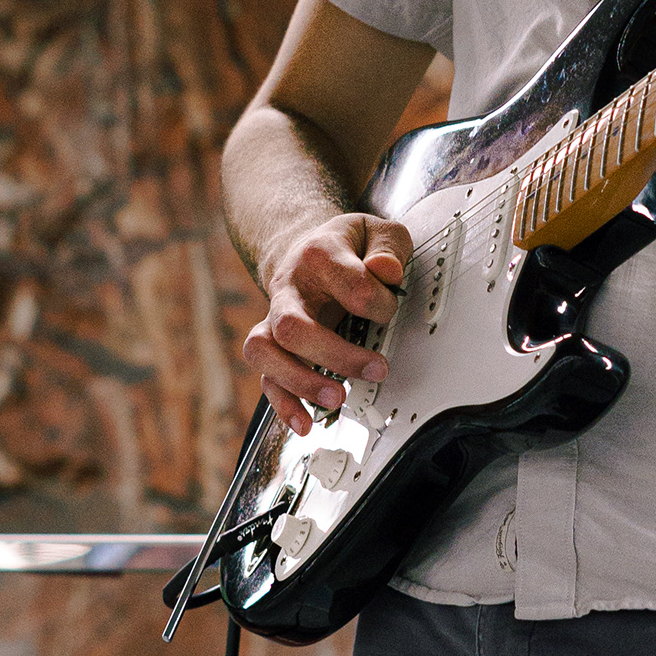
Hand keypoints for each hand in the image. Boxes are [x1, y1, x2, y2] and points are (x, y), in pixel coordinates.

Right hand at [243, 212, 414, 433]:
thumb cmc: (348, 247)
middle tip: (376, 370)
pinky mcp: (273, 345)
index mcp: (318, 253)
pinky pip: (266, 376)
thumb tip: (386, 272)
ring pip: (265, 351)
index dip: (380, 301)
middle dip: (335, 354)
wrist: (308, 249)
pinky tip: (305, 423)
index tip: (390, 308)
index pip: (351, 283)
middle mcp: (288, 288)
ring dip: (300, 381)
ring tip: (336, 398)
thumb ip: (388, 248)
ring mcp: (275, 318)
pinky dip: (283, 403)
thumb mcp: (378, 232)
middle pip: (292, 325)